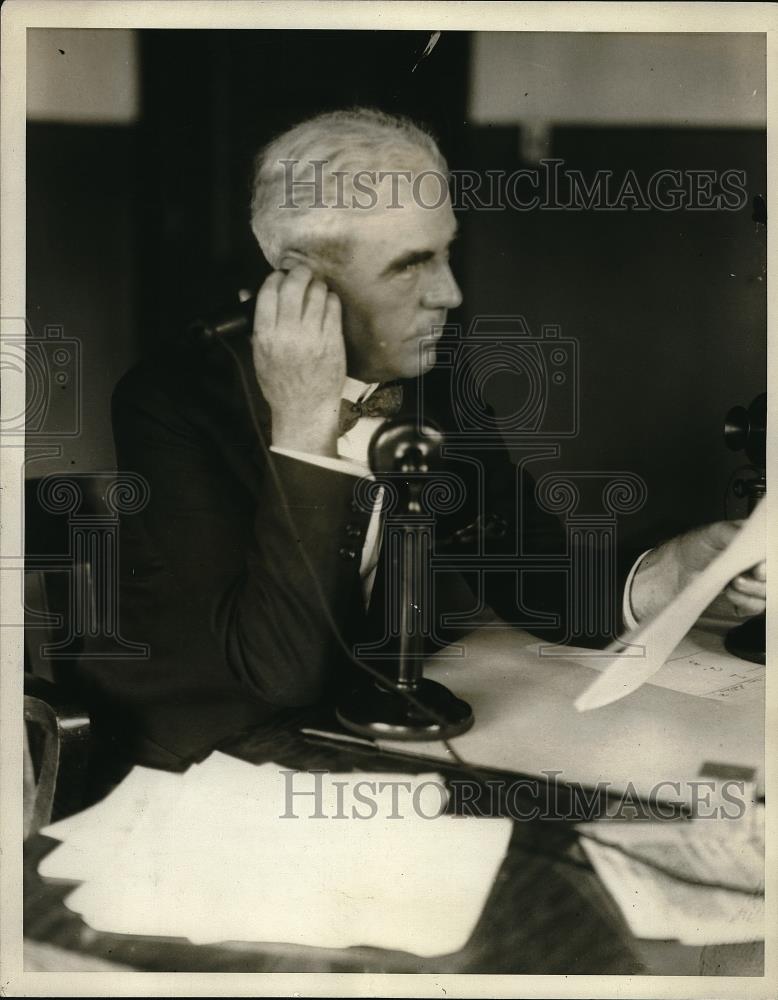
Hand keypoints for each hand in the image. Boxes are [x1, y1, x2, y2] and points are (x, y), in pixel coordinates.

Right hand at [251, 265, 345, 455]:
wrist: (304, 409)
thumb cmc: (279, 384)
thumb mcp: (259, 355)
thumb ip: (253, 322)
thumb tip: (244, 291)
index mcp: (265, 336)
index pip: (268, 292)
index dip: (275, 277)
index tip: (280, 276)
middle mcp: (288, 334)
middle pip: (294, 286)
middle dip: (299, 273)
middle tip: (302, 273)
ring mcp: (313, 337)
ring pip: (317, 292)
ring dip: (316, 285)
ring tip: (315, 288)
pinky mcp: (333, 341)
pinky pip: (334, 307)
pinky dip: (330, 299)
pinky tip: (327, 303)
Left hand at [630, 519, 765, 624]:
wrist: (677, 567)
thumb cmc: (696, 545)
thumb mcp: (715, 532)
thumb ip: (735, 534)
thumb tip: (755, 545)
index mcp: (758, 541)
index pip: (771, 551)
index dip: (770, 562)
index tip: (759, 567)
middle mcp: (760, 561)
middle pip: (773, 577)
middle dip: (762, 580)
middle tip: (744, 576)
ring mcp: (756, 581)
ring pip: (768, 593)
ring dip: (752, 591)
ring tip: (733, 583)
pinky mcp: (747, 598)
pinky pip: (756, 606)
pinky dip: (745, 602)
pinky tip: (731, 593)